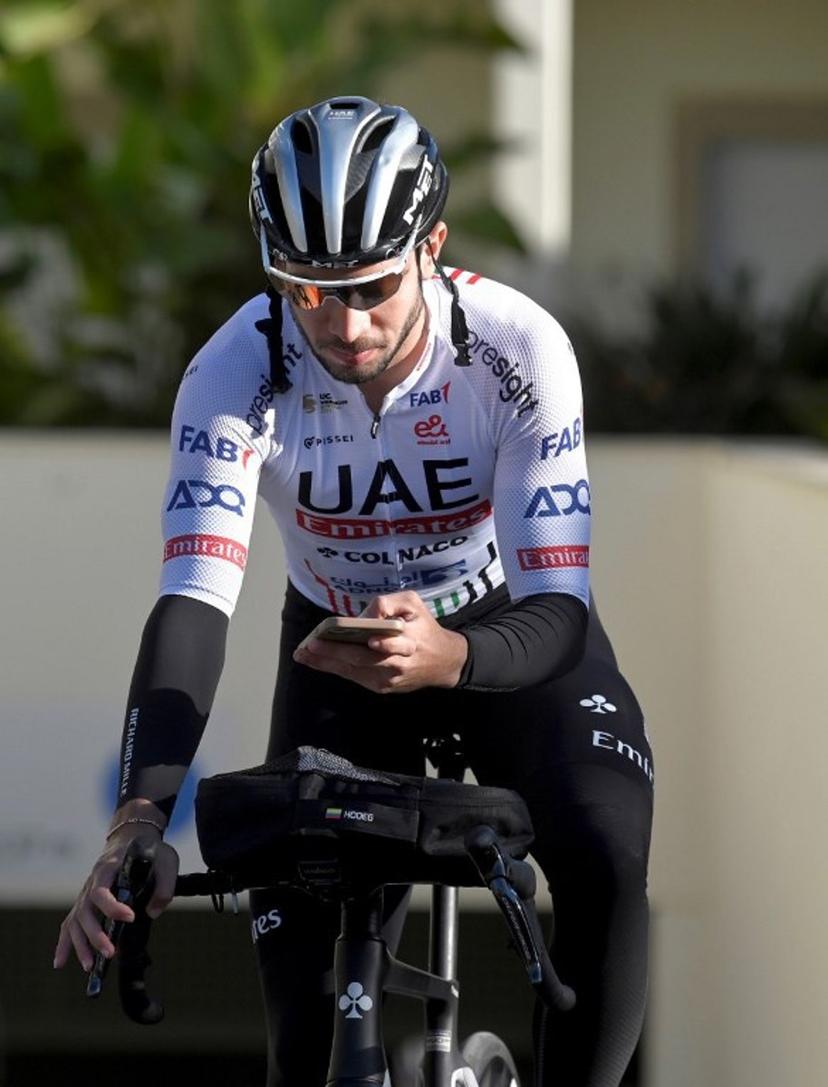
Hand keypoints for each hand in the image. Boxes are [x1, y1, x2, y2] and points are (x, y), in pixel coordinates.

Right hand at [53, 827, 178, 972]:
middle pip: (85, 911)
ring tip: (89, 967)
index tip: (130, 917)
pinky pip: (69, 925)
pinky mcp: (86, 903)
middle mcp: (92, 881)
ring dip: (80, 945)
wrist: (133, 837)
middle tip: (110, 953)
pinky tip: (60, 963)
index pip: (102, 891)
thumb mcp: (165, 860)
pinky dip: (64, 944)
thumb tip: (152, 913)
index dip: (112, 907)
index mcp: (109, 867)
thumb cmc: (149, 849)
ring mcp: (86, 893)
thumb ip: (164, 886)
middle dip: (95, 935)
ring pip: (75, 922)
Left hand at [293, 591, 467, 694]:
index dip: (382, 644)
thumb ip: (391, 603)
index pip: (393, 644)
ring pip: (355, 671)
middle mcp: (399, 664)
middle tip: (310, 646)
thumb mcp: (414, 604)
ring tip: (304, 655)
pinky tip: (316, 661)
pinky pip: (355, 677)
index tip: (366, 639)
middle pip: (365, 660)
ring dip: (327, 663)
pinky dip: (335, 668)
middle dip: (336, 653)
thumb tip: (367, 615)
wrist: (444, 662)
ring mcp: (390, 679)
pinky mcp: (383, 688)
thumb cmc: (424, 627)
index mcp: (411, 641)